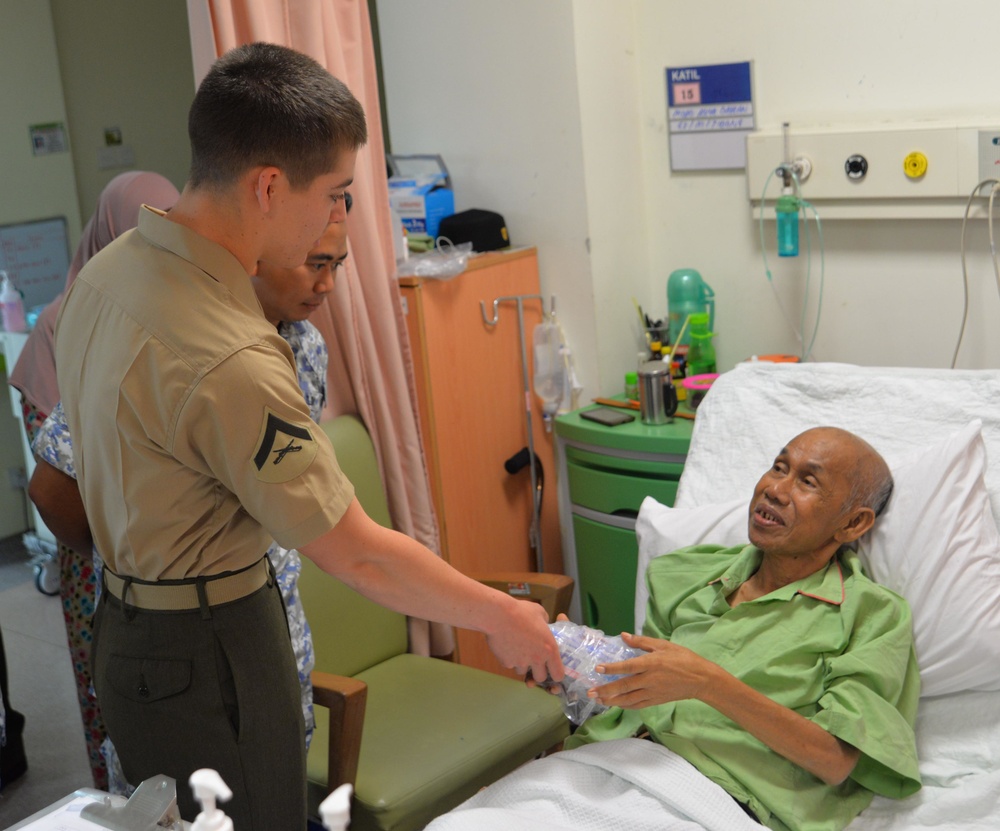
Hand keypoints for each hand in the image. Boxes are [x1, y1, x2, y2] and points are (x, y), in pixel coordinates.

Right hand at [486, 599, 564, 682]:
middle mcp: (537, 659)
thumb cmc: (521, 611)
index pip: (558, 674)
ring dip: (521, 664)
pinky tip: (506, 646)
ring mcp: (521, 663)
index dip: (555, 673)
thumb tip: (544, 623)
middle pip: (540, 678)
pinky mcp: (507, 663)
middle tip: (533, 660)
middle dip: (537, 672)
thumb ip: (545, 622)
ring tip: (517, 648)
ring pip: (523, 671)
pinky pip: (510, 664)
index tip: (551, 668)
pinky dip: (509, 658)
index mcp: (549, 649)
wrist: (499, 615)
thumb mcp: (540, 612)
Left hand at [588, 632, 714, 709]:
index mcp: (651, 663)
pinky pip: (638, 705)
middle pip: (624, 686)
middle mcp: (650, 679)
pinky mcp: (656, 701)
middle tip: (590, 692)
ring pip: (629, 699)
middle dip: (606, 690)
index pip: (627, 667)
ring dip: (612, 700)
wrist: (701, 679)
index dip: (612, 668)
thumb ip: (642, 642)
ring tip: (598, 700)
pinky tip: (616, 704)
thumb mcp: (663, 645)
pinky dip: (625, 706)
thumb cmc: (683, 658)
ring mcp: (653, 692)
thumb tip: (623, 635)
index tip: (598, 669)